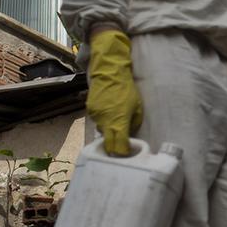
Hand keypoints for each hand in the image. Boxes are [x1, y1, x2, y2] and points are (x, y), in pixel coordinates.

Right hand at [87, 29, 142, 155]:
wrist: (109, 73)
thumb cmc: (127, 89)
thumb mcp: (137, 107)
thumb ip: (133, 123)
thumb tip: (129, 134)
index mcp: (118, 122)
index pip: (119, 146)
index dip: (123, 153)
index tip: (127, 154)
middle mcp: (105, 122)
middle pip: (108, 145)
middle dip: (114, 149)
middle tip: (121, 150)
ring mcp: (95, 117)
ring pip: (103, 132)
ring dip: (109, 132)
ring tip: (116, 125)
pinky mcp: (90, 111)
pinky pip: (98, 121)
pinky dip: (104, 121)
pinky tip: (109, 113)